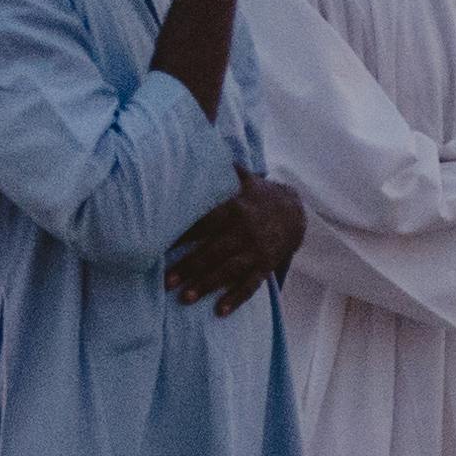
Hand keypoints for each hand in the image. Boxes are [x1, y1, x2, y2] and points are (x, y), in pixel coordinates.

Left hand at [166, 176, 303, 312]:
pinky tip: (221, 311)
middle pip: (213, 251)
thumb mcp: (244, 180)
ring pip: (228, 271)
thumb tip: (196, 144)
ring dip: (207, 285)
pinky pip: (251, 285)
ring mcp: (256, 251)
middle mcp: (245, 231)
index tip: (159, 244)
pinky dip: (236, 299)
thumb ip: (222, 170)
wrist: (297, 212)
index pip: (203, 223)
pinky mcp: (265, 266)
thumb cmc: (260, 196)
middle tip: (166, 282)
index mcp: (235, 208)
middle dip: (189, 267)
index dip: (181, 234)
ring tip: (185, 299)